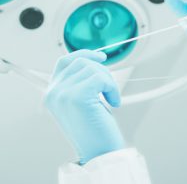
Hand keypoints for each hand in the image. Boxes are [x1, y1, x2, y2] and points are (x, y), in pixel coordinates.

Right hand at [44, 49, 124, 164]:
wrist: (99, 152)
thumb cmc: (94, 127)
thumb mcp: (81, 100)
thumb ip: (79, 81)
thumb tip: (94, 58)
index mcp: (52, 93)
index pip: (64, 62)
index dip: (83, 54)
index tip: (101, 57)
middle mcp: (53, 92)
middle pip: (81, 62)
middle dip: (102, 71)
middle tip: (110, 89)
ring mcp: (62, 94)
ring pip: (92, 68)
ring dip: (108, 81)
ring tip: (112, 98)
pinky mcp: (77, 97)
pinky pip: (101, 78)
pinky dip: (112, 87)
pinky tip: (114, 102)